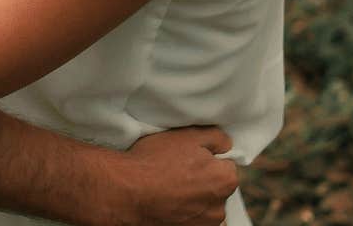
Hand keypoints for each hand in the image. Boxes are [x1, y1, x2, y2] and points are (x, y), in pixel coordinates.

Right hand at [93, 127, 238, 225]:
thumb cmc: (155, 162)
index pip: (226, 165)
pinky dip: (183, 212)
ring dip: (193, 198)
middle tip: (177, 170)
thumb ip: (217, 138)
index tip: (188, 157)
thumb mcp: (188, 135)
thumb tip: (226, 145)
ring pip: (204, 205)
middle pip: (216, 187)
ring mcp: (204, 224)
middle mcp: (220, 207)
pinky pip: (192, 219)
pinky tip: (167, 202)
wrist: (126, 192)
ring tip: (169, 188)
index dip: (206, 158)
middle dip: (202, 179)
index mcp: (225, 180)